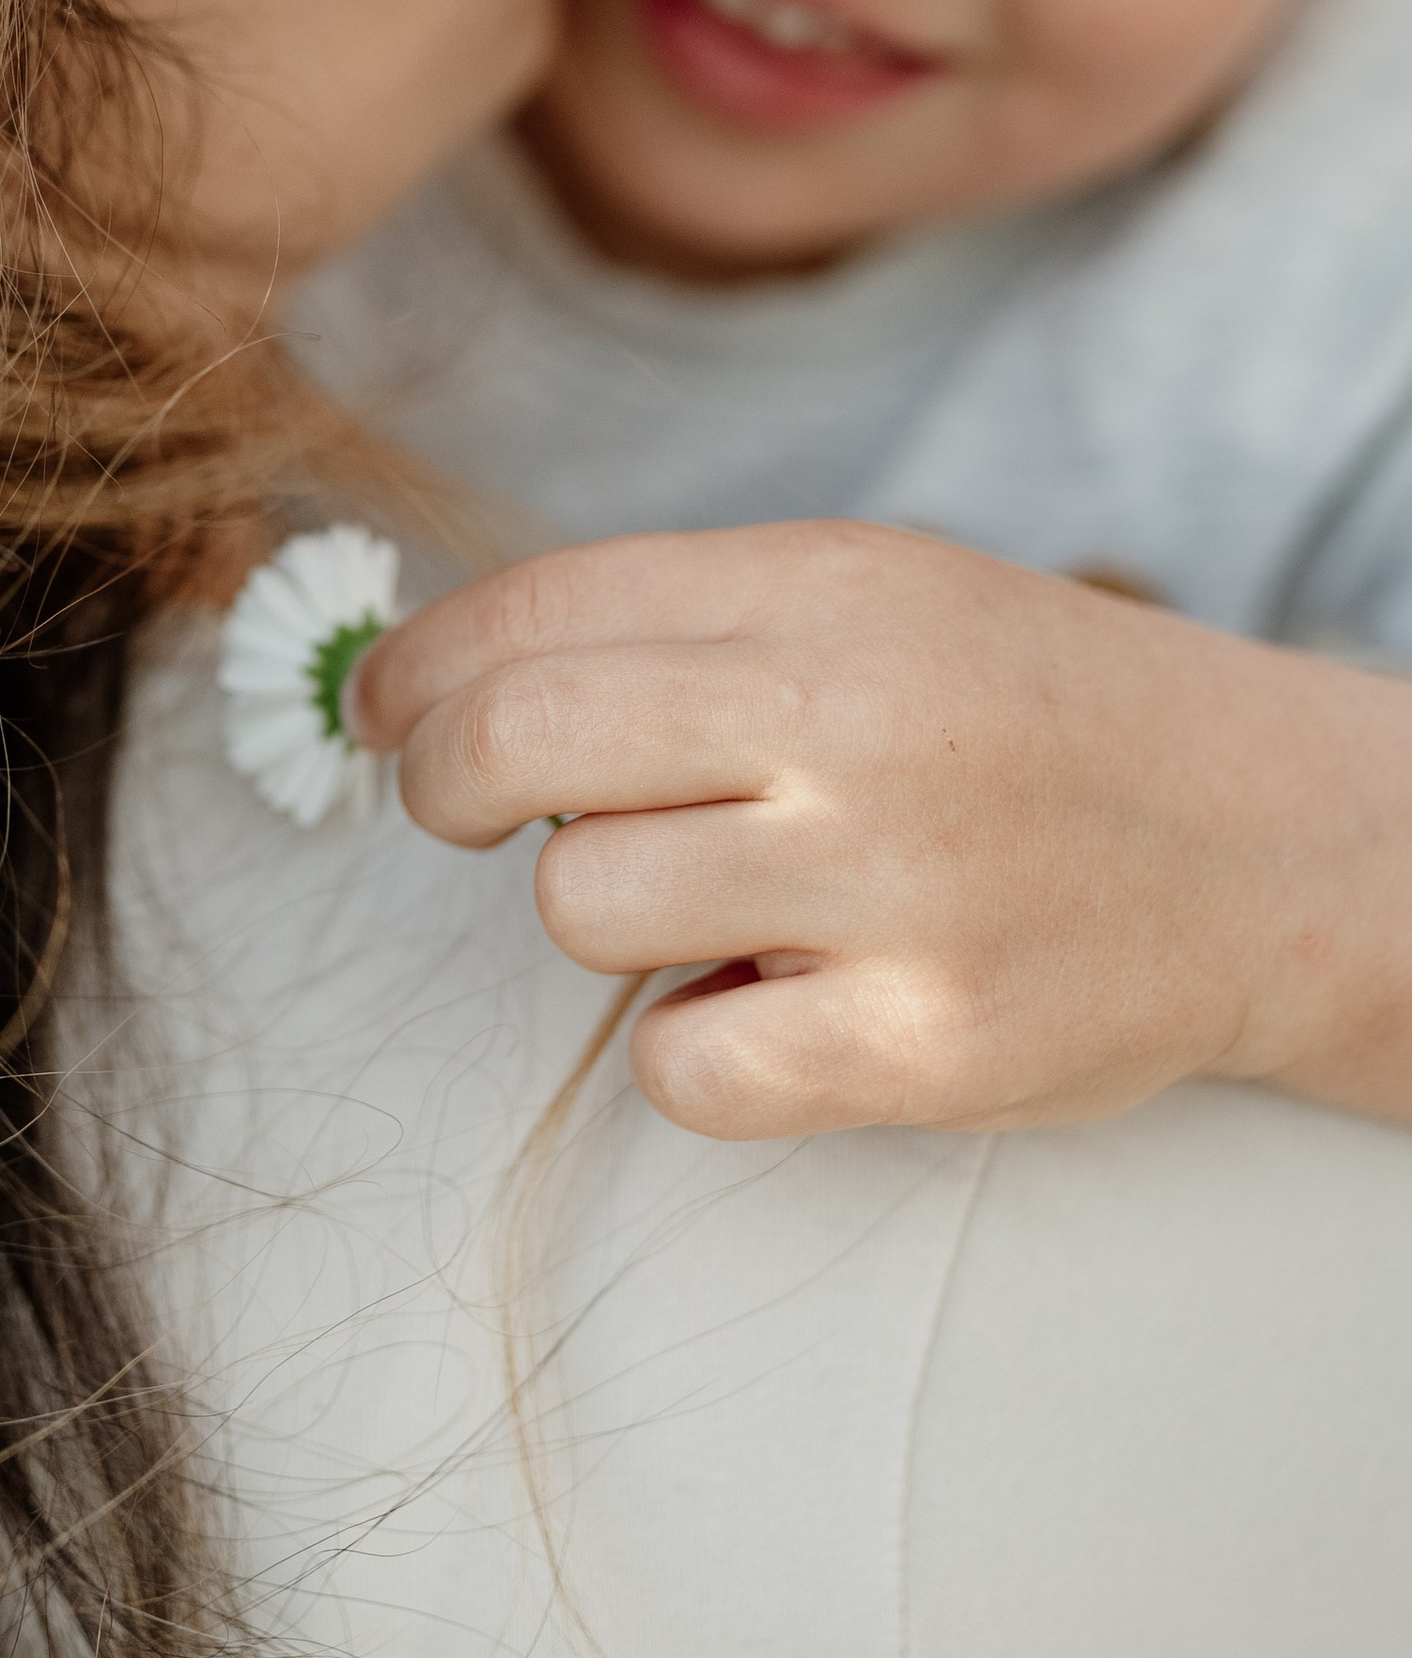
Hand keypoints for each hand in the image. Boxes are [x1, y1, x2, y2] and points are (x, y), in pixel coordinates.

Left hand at [351, 521, 1411, 1138]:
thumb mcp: (875, 598)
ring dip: (599, 911)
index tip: (386, 714)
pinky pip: (684, 1071)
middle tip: (456, 806)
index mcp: (831, 587)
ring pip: (579, 905)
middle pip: (518, 742)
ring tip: (706, 899)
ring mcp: (896, 887)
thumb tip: (436, 679)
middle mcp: (859, 721)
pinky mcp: (925, 1044)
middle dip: (441, 781)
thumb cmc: (1029, 721)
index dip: (415, 670)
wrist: (1270, 844)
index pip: (536, 607)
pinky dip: (696, 1049)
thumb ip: (678, 623)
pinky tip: (770, 1003)